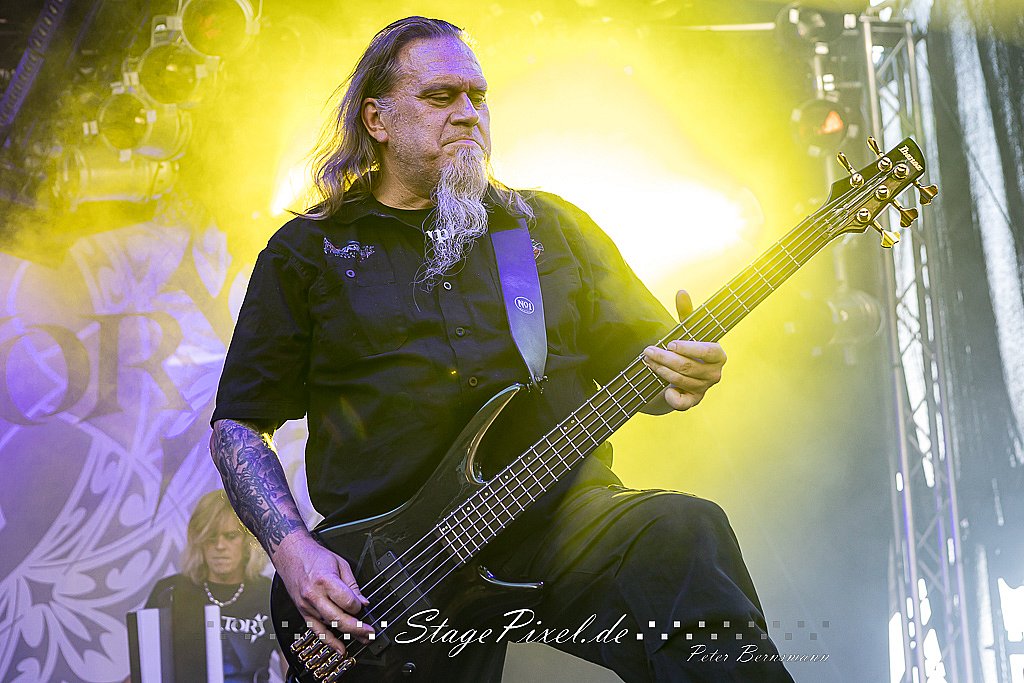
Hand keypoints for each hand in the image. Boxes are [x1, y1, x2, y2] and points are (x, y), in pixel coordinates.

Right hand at [273, 532, 373, 657]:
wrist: (291, 555)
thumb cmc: (314, 557)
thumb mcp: (340, 564)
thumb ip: (352, 585)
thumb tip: (363, 602)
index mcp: (325, 580)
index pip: (347, 601)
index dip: (359, 605)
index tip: (364, 605)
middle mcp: (314, 595)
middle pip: (339, 618)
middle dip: (357, 628)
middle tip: (370, 633)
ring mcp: (307, 606)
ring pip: (330, 625)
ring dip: (347, 634)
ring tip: (362, 638)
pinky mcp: (303, 612)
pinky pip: (316, 630)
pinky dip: (329, 641)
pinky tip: (340, 648)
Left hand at [642, 290, 726, 411]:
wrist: (679, 374)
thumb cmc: (685, 349)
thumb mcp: (686, 331)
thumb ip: (686, 313)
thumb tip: (681, 292)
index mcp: (718, 354)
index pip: (708, 351)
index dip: (689, 348)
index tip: (670, 343)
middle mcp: (715, 373)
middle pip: (689, 366)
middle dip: (665, 358)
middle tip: (647, 351)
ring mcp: (704, 389)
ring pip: (681, 380)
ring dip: (661, 370)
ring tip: (647, 361)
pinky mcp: (693, 402)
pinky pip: (683, 403)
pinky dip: (673, 397)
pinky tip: (664, 389)